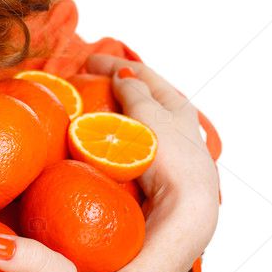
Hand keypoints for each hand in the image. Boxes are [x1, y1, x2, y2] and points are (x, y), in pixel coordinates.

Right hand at [84, 53, 220, 249]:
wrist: (184, 209)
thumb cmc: (170, 156)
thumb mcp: (150, 113)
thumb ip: (134, 90)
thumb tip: (122, 75)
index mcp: (179, 107)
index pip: (144, 76)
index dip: (116, 65)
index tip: (90, 61)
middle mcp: (178, 128)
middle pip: (141, 100)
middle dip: (114, 90)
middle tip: (86, 84)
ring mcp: (168, 154)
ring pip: (136, 127)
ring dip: (113, 116)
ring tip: (89, 113)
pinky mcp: (158, 177)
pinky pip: (132, 150)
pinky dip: (115, 141)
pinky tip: (101, 146)